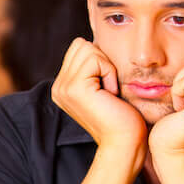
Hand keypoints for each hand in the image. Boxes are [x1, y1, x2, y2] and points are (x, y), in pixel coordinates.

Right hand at [52, 38, 147, 183]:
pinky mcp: (74, 88)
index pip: (78, 48)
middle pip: (80, 44)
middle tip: (108, 88)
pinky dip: (110, 72)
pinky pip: (96, 59)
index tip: (107, 86)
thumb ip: (93, 68)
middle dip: (102, 60)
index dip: (100, 59)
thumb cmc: (122, 116)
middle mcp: (58, 87)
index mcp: (63, 86)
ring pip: (87, 48)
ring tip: (109, 92)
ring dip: (106, 66)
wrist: (124, 142)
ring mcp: (63, 88)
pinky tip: (111, 94)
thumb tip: (95, 42)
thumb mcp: (103, 86)